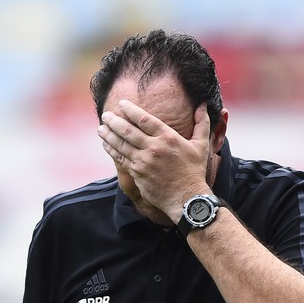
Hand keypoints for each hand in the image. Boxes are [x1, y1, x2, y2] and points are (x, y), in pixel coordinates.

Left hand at [99, 101, 212, 220]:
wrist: (187, 198)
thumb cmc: (194, 171)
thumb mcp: (201, 145)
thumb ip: (201, 124)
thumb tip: (203, 105)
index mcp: (168, 137)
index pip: (144, 118)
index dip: (130, 109)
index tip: (121, 103)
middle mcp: (153, 147)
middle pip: (127, 130)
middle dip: (114, 121)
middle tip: (105, 115)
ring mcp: (143, 161)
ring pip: (121, 145)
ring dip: (108, 135)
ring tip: (101, 128)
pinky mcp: (137, 174)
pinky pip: (120, 159)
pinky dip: (111, 150)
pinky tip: (106, 144)